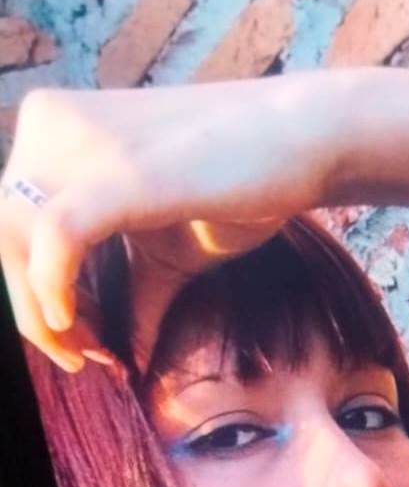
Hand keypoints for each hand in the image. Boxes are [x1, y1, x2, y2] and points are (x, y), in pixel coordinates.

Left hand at [0, 72, 345, 370]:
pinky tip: (73, 326)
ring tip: (89, 353)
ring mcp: (83, 143)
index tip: (86, 341)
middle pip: (3, 236)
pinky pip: (56, 234)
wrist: (301, 141)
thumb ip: (129, 293)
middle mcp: (52, 126)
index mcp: (53, 133)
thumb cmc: (237, 186)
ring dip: (41, 315)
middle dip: (33, 313)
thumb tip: (121, 361)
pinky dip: (52, 287)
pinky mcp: (122, 171)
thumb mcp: (166, 250)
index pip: (12, 226)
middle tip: (80, 357)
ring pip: (15, 239)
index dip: (34, 295)